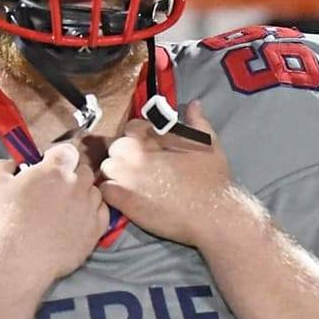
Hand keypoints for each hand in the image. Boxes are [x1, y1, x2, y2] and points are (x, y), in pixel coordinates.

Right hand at [0, 142, 109, 280]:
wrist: (19, 259)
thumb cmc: (5, 221)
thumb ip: (3, 165)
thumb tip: (12, 163)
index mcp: (54, 170)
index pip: (67, 151)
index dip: (58, 157)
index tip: (49, 165)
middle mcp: (76, 185)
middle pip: (83, 170)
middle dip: (72, 175)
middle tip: (57, 188)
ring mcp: (88, 208)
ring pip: (94, 191)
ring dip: (83, 194)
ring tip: (67, 207)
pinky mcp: (95, 229)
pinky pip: (103, 212)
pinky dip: (93, 212)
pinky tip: (79, 219)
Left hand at [99, 100, 233, 245]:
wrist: (212, 214)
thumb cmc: (212, 179)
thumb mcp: (209, 144)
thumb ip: (198, 122)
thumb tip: (194, 105)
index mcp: (154, 137)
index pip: (130, 128)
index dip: (136, 139)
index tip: (145, 150)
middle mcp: (138, 154)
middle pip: (115, 148)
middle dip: (124, 156)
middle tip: (138, 169)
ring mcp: (128, 177)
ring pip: (107, 168)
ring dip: (116, 174)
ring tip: (131, 184)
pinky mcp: (124, 200)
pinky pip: (105, 190)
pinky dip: (112, 192)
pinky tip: (126, 198)